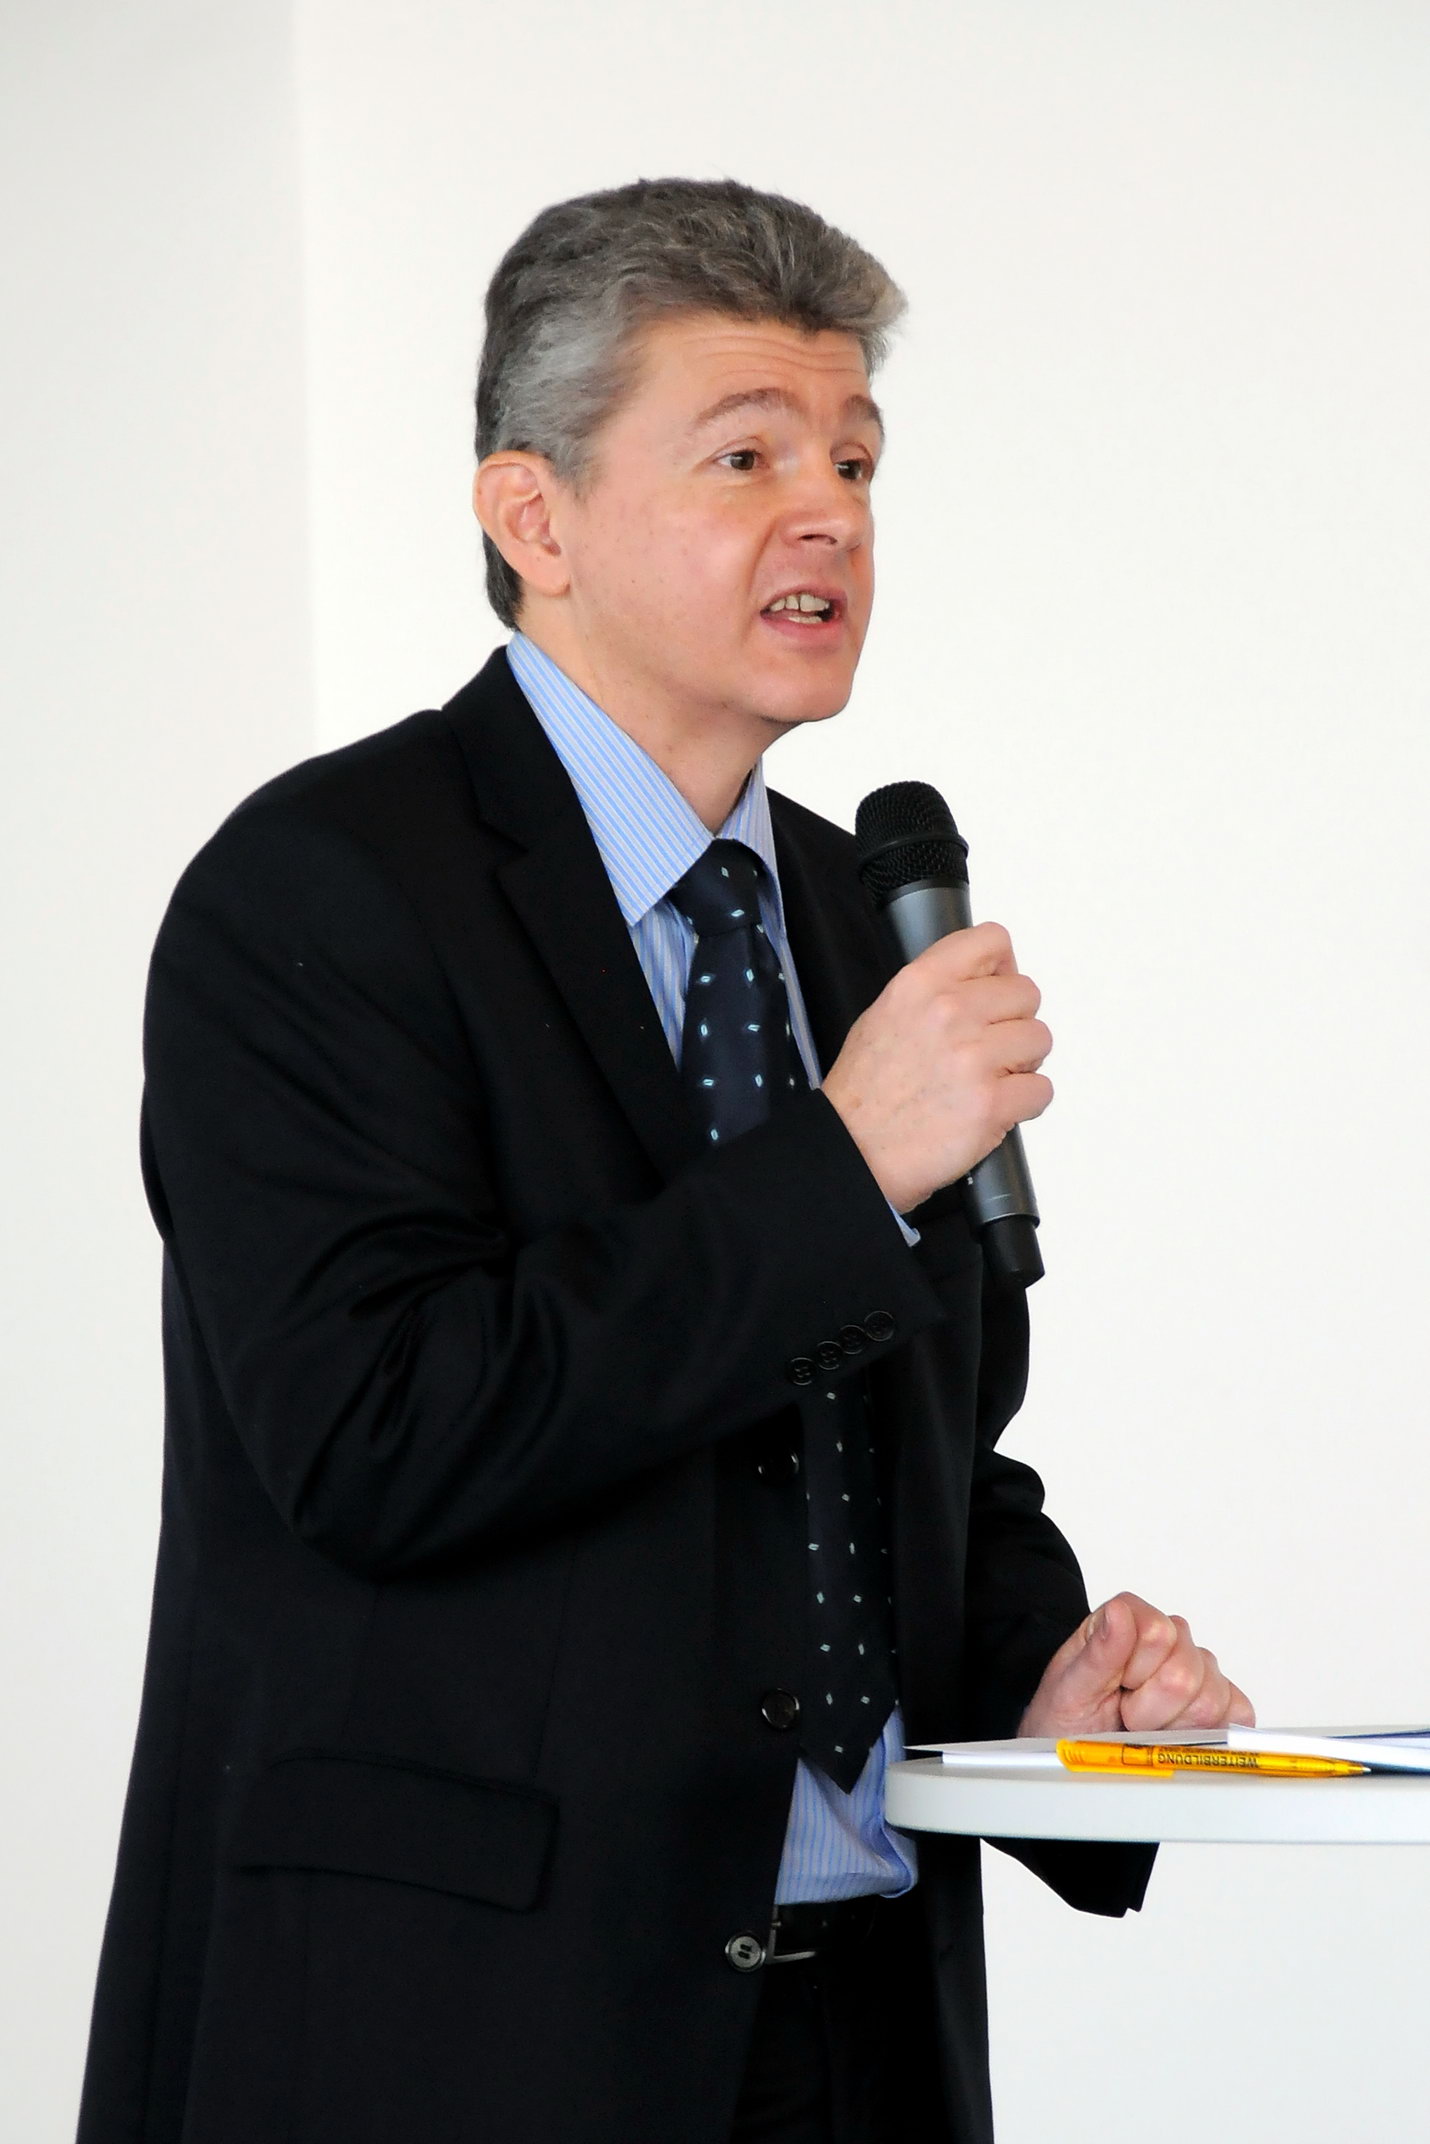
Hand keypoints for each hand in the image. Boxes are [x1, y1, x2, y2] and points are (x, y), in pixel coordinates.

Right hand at [822, 922, 1052, 1213]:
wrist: (852, 1151)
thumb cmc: (865, 1093)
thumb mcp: (884, 1014)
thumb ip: (935, 991)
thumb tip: (982, 983)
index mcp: (921, 984)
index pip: (991, 941)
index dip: (1001, 968)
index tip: (995, 989)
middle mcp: (950, 1013)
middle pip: (1026, 993)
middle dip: (1013, 1022)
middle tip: (989, 1048)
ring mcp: (974, 1059)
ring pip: (1040, 1039)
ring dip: (1022, 1062)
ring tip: (988, 1080)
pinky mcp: (992, 1104)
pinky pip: (1041, 1089)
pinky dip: (1024, 1103)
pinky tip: (994, 1107)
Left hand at [1017, 1592, 1254, 1738]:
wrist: (1084, 1755)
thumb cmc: (1071, 1718)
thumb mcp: (1069, 1690)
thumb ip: (1098, 1653)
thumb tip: (1118, 1613)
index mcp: (1133, 1618)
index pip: (1159, 1635)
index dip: (1135, 1674)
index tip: (1115, 1689)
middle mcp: (1172, 1637)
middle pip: (1186, 1674)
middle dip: (1150, 1709)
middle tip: (1126, 1715)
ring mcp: (1201, 1669)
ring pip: (1211, 1699)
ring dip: (1174, 1726)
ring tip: (1146, 1727)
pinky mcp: (1224, 1702)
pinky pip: (1237, 1714)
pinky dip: (1207, 1734)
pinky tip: (1175, 1736)